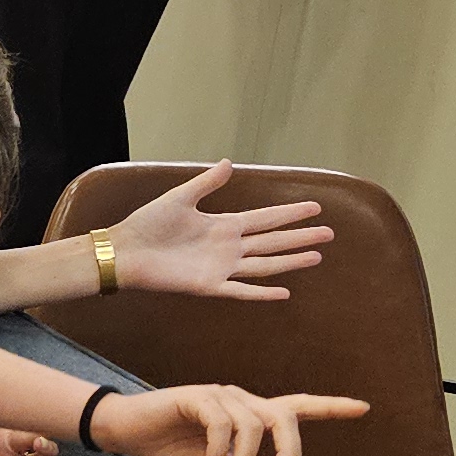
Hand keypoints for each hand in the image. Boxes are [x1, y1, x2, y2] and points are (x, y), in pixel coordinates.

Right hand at [91, 384, 367, 455]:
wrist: (130, 435)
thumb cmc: (172, 449)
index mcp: (249, 415)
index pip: (296, 407)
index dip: (331, 408)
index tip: (364, 409)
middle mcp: (241, 400)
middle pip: (284, 416)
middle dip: (292, 449)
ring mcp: (220, 396)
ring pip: (253, 426)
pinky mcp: (198, 396)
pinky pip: (223, 424)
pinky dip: (221, 451)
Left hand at [105, 163, 331, 301]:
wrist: (126, 251)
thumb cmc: (148, 224)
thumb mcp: (180, 198)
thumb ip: (205, 183)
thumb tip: (229, 162)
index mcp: (223, 225)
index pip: (265, 218)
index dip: (289, 213)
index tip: (314, 207)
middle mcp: (228, 247)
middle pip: (272, 241)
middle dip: (300, 237)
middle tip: (329, 233)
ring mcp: (221, 267)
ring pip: (264, 264)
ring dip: (290, 261)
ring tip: (317, 257)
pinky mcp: (209, 285)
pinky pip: (241, 290)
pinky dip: (262, 292)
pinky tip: (285, 291)